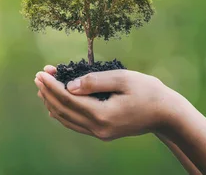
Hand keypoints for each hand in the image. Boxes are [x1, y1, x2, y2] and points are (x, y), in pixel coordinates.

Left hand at [35, 65, 177, 140]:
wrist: (167, 114)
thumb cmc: (148, 92)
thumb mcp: (123, 79)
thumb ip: (95, 81)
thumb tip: (69, 85)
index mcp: (102, 114)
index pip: (68, 99)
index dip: (51, 85)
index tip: (41, 73)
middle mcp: (98, 128)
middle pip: (63, 111)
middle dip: (48, 92)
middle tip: (38, 76)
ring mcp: (100, 133)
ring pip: (67, 119)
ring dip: (52, 102)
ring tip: (42, 87)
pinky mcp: (102, 132)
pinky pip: (75, 123)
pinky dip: (63, 112)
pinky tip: (55, 103)